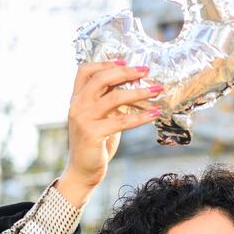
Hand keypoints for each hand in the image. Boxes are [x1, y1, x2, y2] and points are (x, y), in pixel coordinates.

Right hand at [59, 62, 160, 201]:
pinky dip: (141, 116)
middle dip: (126, 72)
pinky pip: (122, 121)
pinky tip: (154, 113)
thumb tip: (133, 86)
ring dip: (138, 92)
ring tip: (156, 91)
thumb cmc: (95, 144)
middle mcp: (77, 106)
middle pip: (101, 79)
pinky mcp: (93, 134)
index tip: (125, 61)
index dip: (105, 63)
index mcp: (76, 99)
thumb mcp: (101, 118)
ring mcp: (83, 119)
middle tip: (146, 72)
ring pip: (113, 98)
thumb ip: (110, 102)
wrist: (82, 172)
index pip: (85, 71)